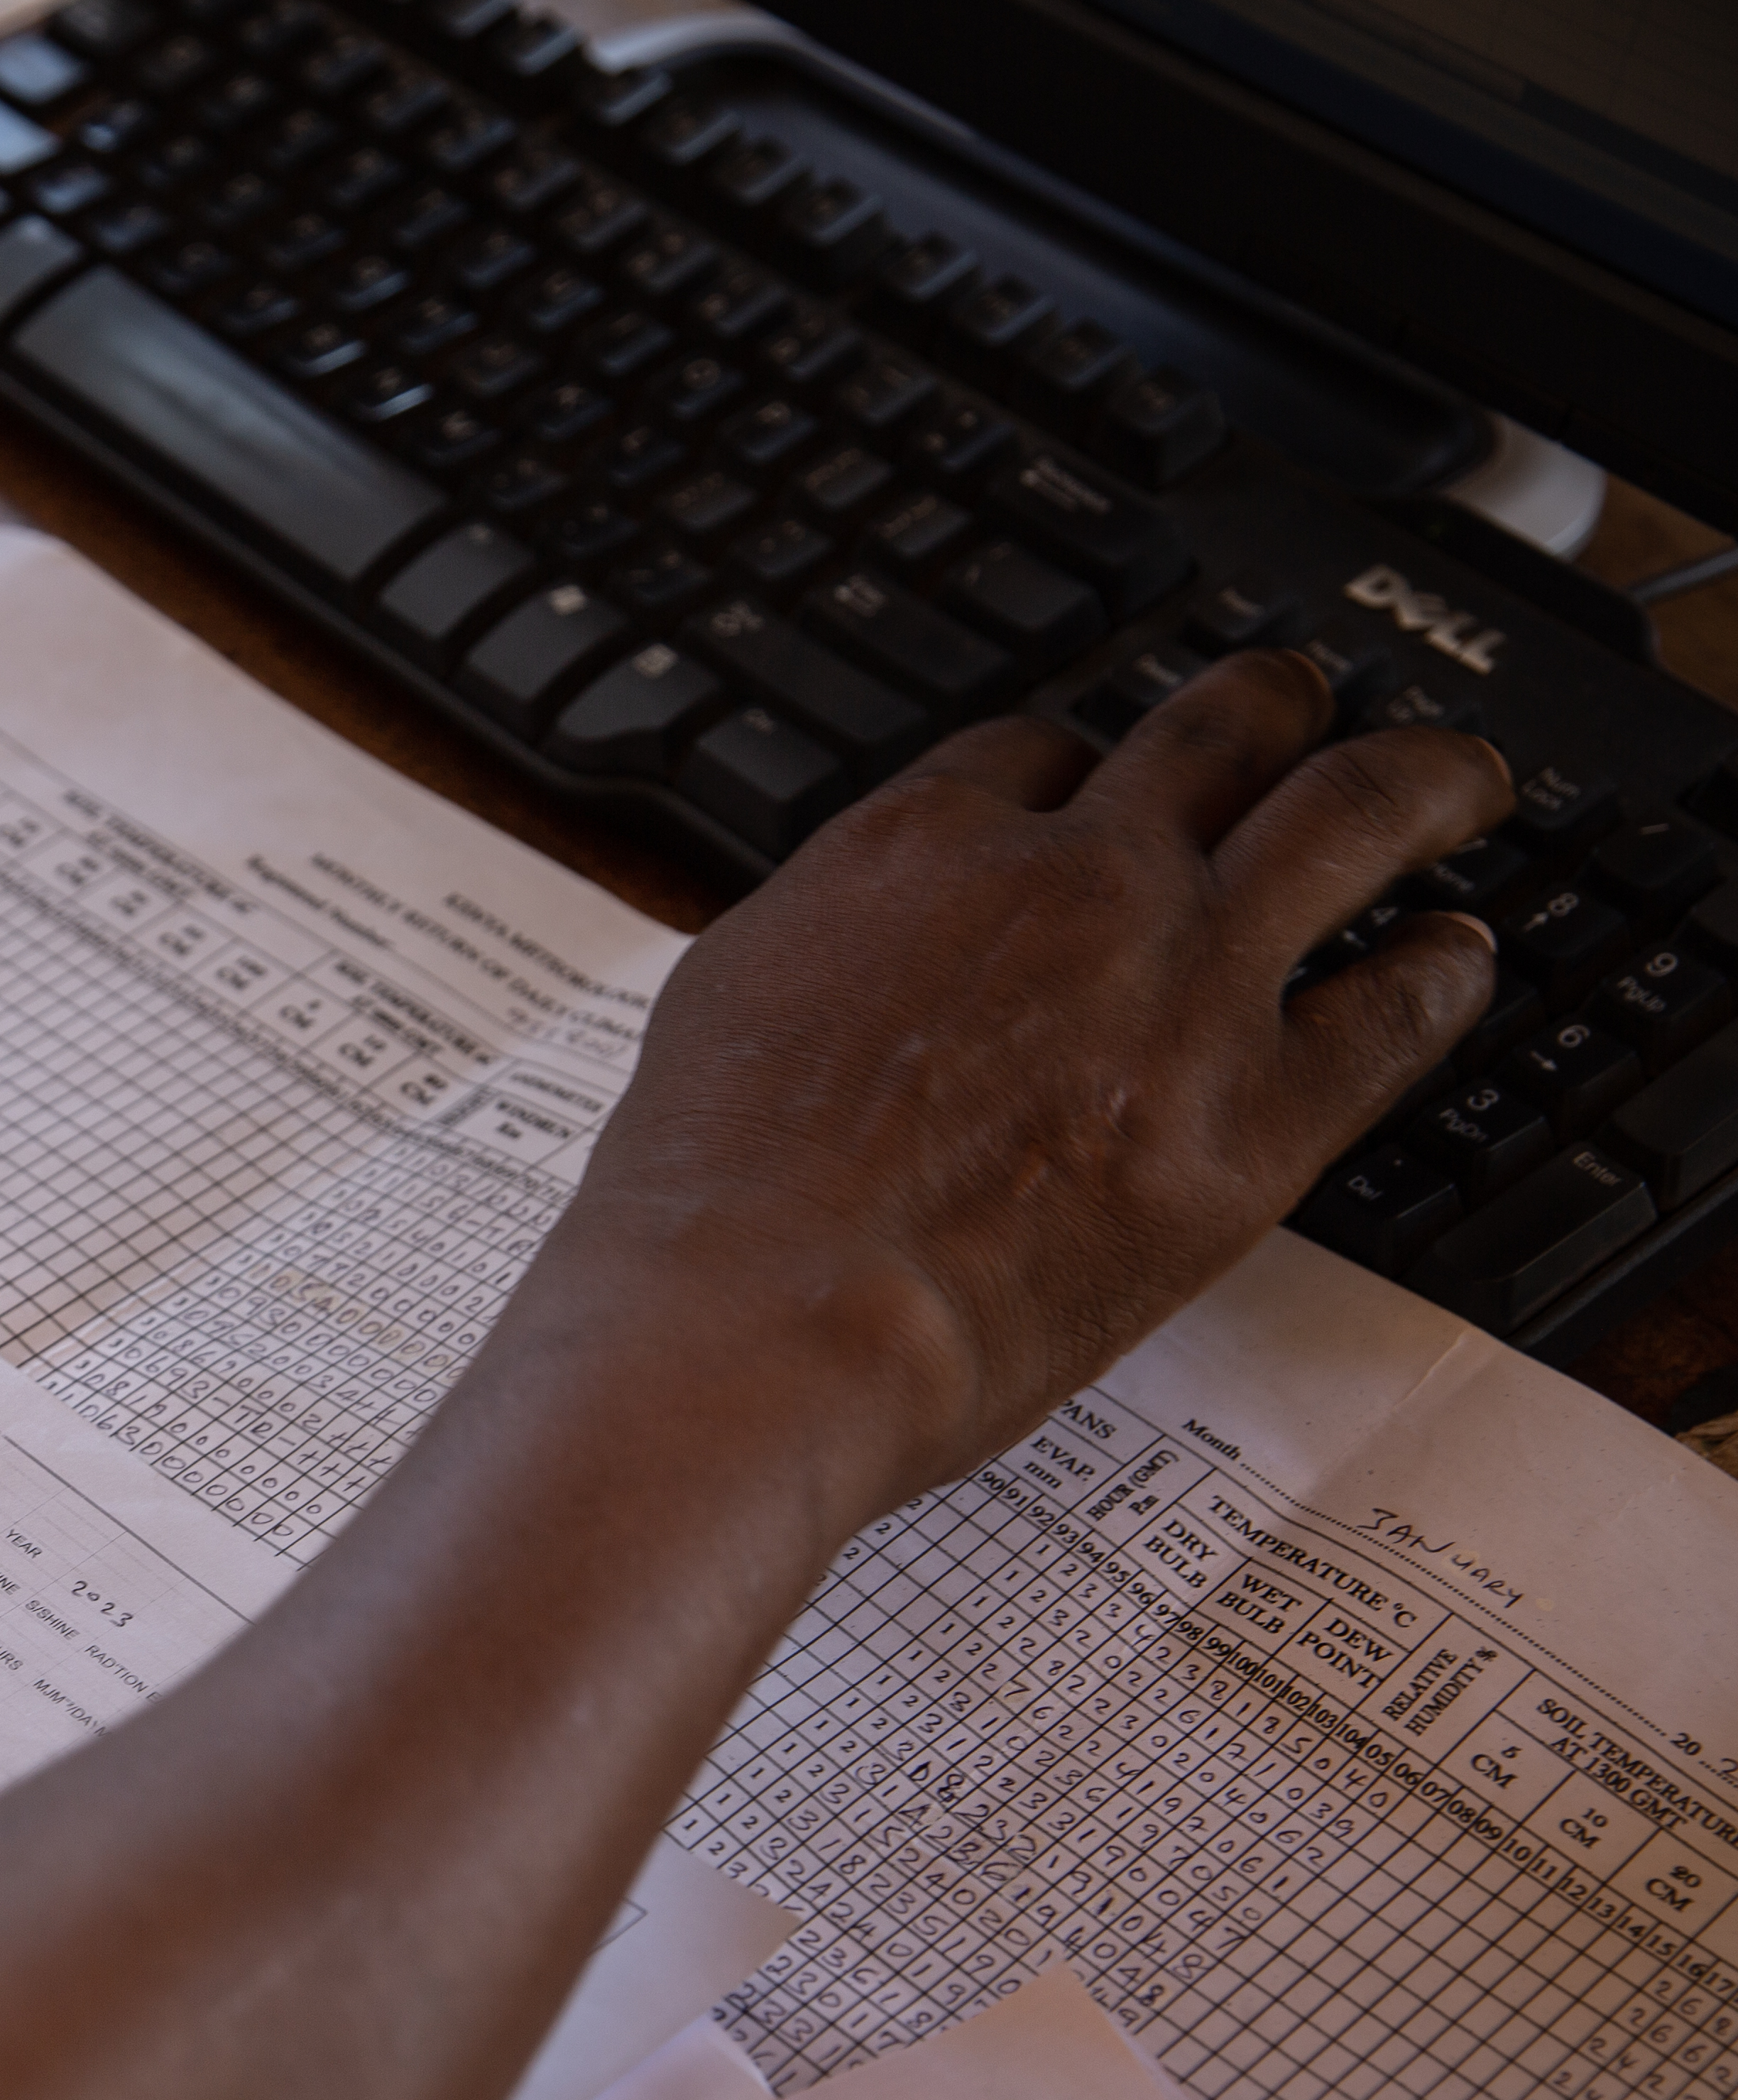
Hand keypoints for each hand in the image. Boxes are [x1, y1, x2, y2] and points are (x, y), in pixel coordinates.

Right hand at [557, 650, 1512, 1502]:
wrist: (759, 1324)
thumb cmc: (707, 1204)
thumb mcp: (727, 1003)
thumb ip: (831, 948)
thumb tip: (862, 954)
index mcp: (916, 848)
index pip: (1038, 752)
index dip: (1081, 774)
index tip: (1101, 801)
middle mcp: (1068, 879)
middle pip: (1218, 728)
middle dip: (1271, 713)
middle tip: (1302, 720)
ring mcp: (1180, 981)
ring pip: (1353, 808)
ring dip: (1419, 783)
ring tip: (1454, 787)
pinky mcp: (1259, 1112)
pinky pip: (1400, 1004)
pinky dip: (1442, 971)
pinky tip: (1454, 963)